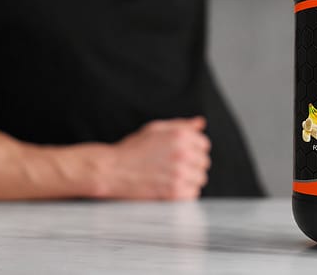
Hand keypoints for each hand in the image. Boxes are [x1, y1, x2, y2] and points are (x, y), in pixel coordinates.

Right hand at [93, 117, 210, 199]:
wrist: (112, 170)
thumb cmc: (132, 150)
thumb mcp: (155, 129)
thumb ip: (181, 125)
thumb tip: (200, 123)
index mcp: (180, 135)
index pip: (204, 144)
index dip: (193, 150)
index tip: (181, 155)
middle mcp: (183, 153)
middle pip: (204, 162)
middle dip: (192, 165)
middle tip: (172, 167)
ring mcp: (179, 173)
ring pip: (200, 179)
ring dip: (189, 180)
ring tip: (170, 178)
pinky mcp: (174, 192)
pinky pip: (192, 194)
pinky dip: (184, 194)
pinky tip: (169, 188)